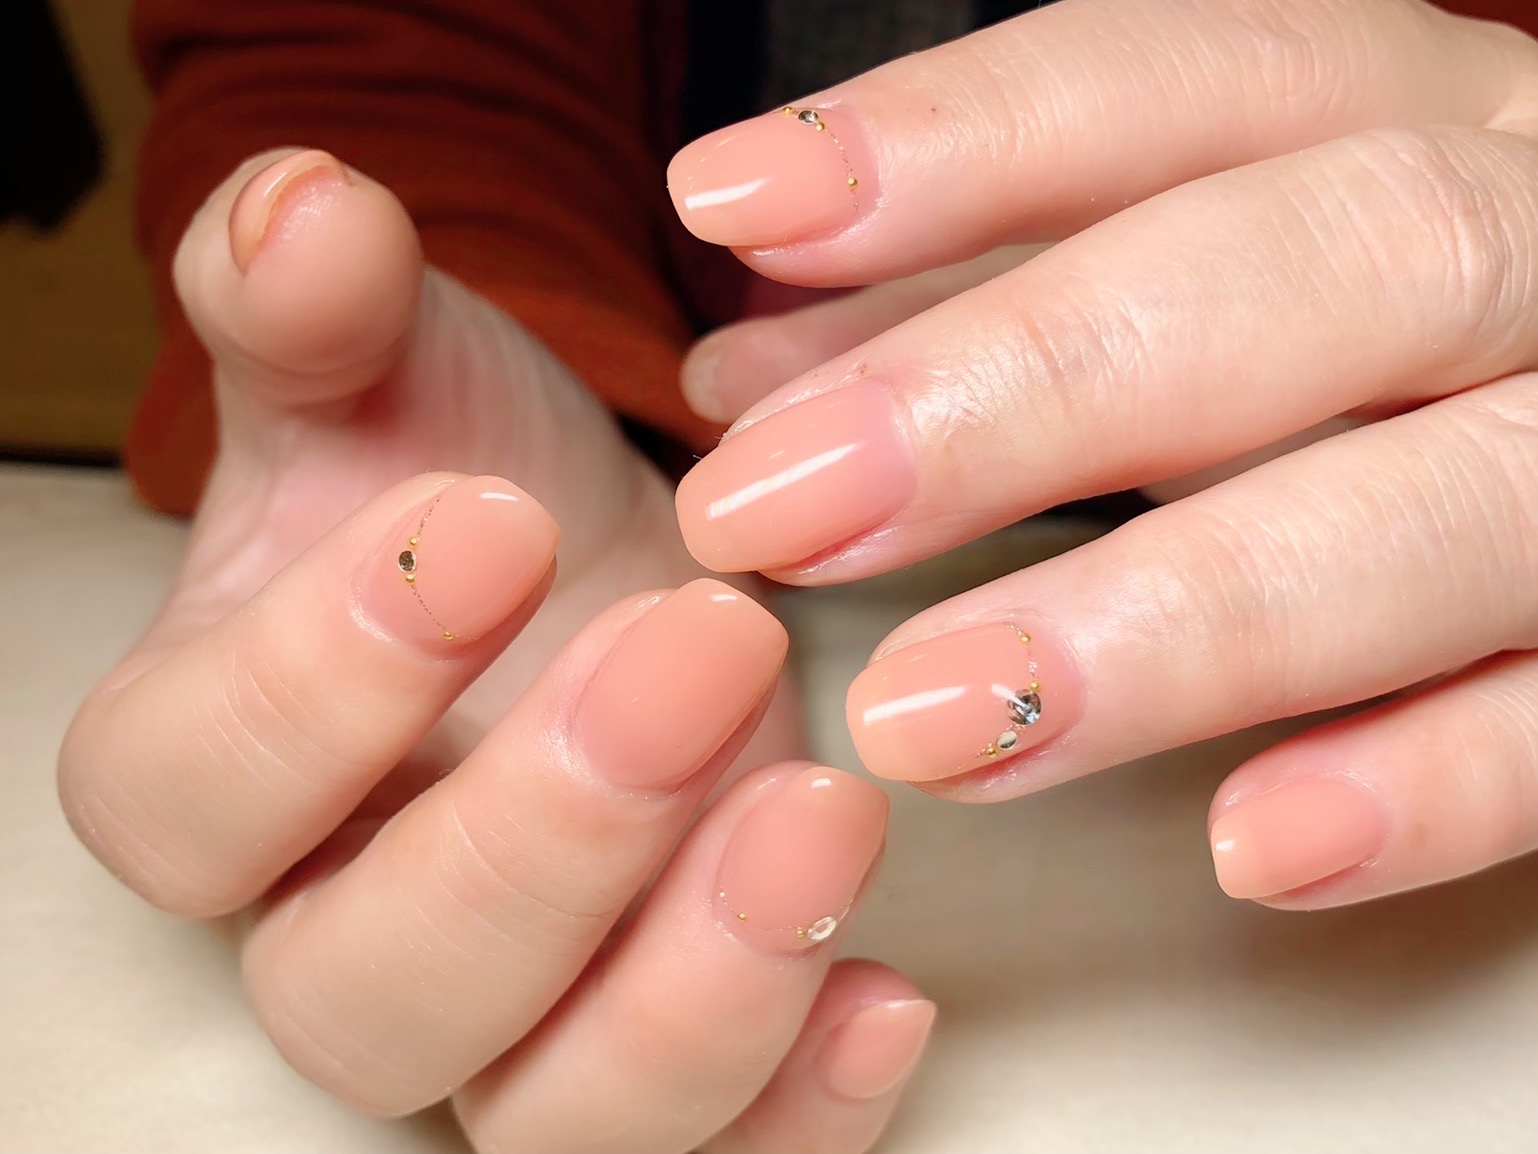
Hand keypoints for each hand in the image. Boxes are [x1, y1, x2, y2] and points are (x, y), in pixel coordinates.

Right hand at [58, 150, 928, 1150]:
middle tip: (700, 642)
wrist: (597, 578)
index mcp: (233, 767)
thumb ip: (326, 310)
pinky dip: (801, 1108)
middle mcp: (353, 925)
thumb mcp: (400, 377)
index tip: (488, 522)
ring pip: (550, 1115)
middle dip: (543, 836)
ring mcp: (524, 1015)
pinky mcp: (666, 1039)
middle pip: (372, 992)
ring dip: (692, 996)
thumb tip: (301, 210)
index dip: (320, 680)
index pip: (191, 793)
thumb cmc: (482, 488)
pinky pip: (715, 1152)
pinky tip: (887, 987)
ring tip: (820, 813)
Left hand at [668, 0, 1537, 909]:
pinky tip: (1253, 845)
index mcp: (1423, 122)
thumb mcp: (1198, 292)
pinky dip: (1434, 780)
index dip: (957, 139)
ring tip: (930, 719)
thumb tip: (750, 380)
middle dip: (1027, 385)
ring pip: (1454, 501)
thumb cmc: (1378, 367)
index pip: (1188, 78)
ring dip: (1182, 617)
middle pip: (1329, 260)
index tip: (726, 214)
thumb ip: (987, 319)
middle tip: (769, 510)